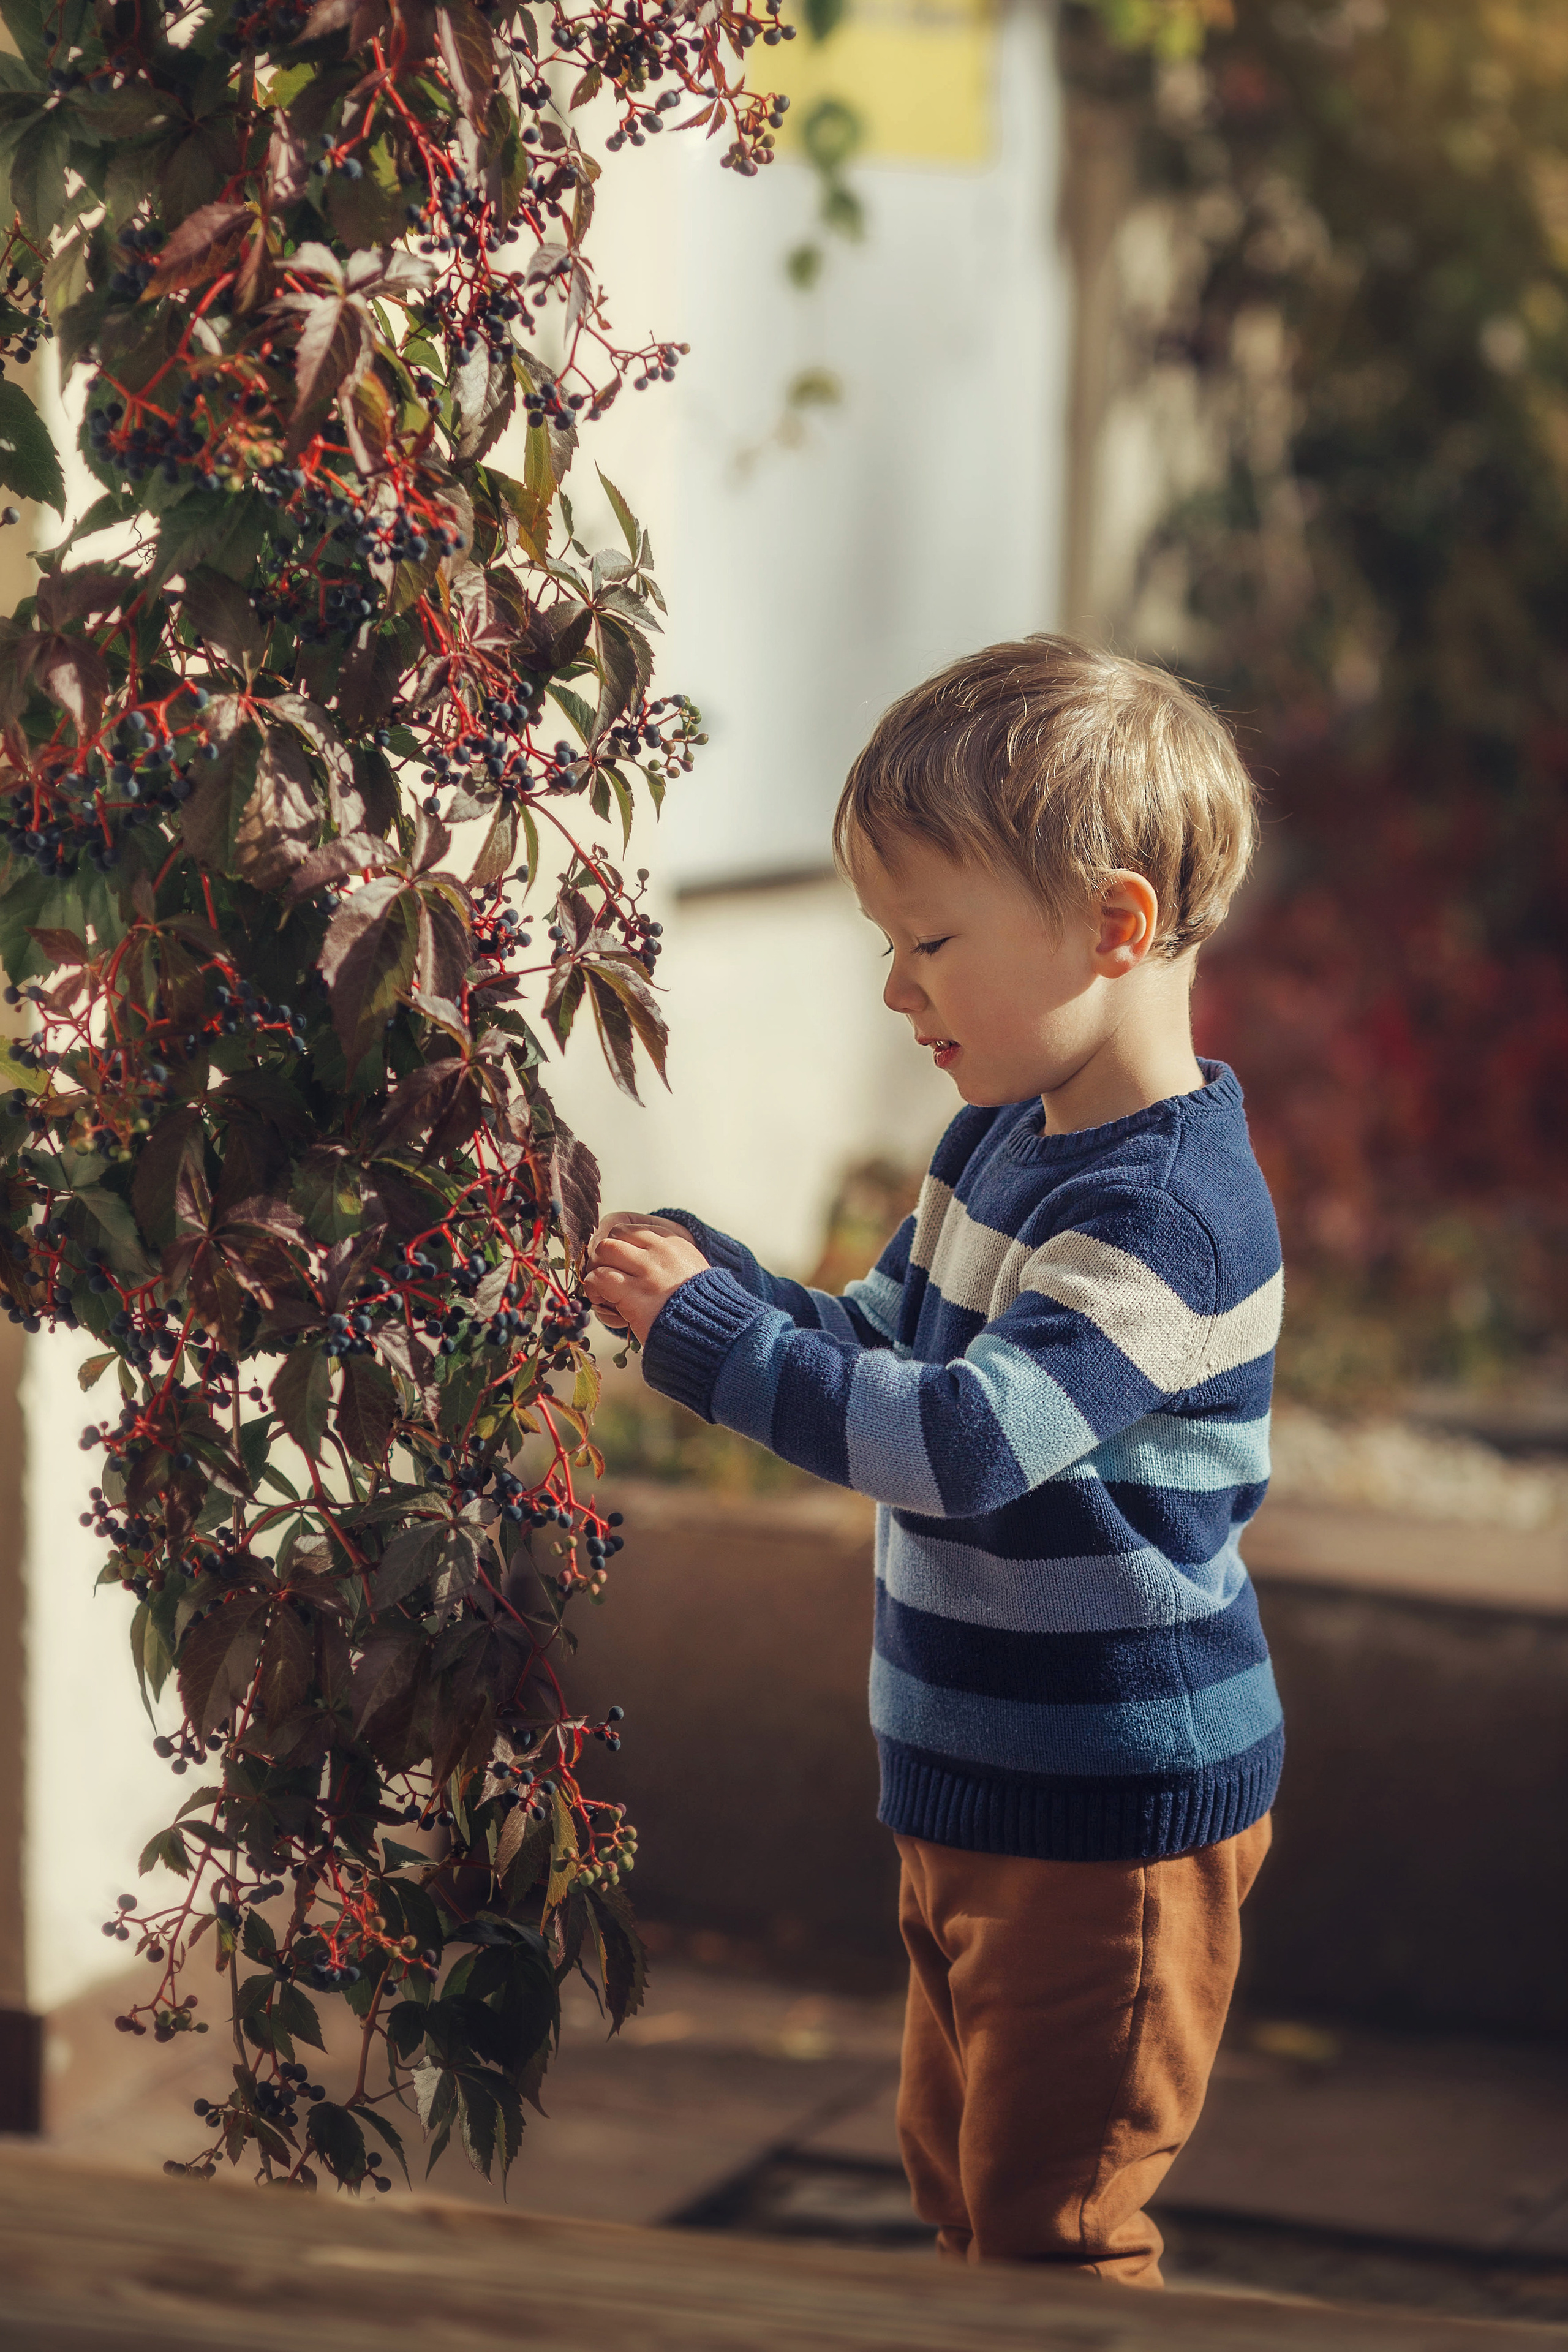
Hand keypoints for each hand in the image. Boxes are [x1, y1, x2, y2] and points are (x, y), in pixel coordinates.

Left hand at [586, 1213, 708, 1345]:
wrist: (713, 1332)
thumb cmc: (698, 1306)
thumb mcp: (688, 1268)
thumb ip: (665, 1257)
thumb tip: (632, 1257)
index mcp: (673, 1243)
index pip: (630, 1229)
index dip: (618, 1246)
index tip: (618, 1264)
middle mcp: (661, 1252)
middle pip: (614, 1236)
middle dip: (604, 1255)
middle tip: (605, 1276)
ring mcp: (648, 1271)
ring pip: (604, 1251)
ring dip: (596, 1270)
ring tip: (603, 1290)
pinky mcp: (635, 1294)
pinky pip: (599, 1278)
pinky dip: (593, 1288)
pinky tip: (603, 1301)